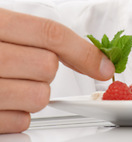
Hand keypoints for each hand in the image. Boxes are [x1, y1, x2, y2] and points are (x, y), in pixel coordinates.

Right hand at [0, 8, 114, 132]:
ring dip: (32, 94)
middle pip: (47, 67)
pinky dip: (17, 116)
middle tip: (23, 67)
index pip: (50, 34)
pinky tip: (0, 102)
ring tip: (8, 84)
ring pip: (38, 97)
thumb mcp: (0, 26)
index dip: (84, 51)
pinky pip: (20, 122)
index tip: (104, 66)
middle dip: (45, 71)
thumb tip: (94, 55)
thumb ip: (37, 35)